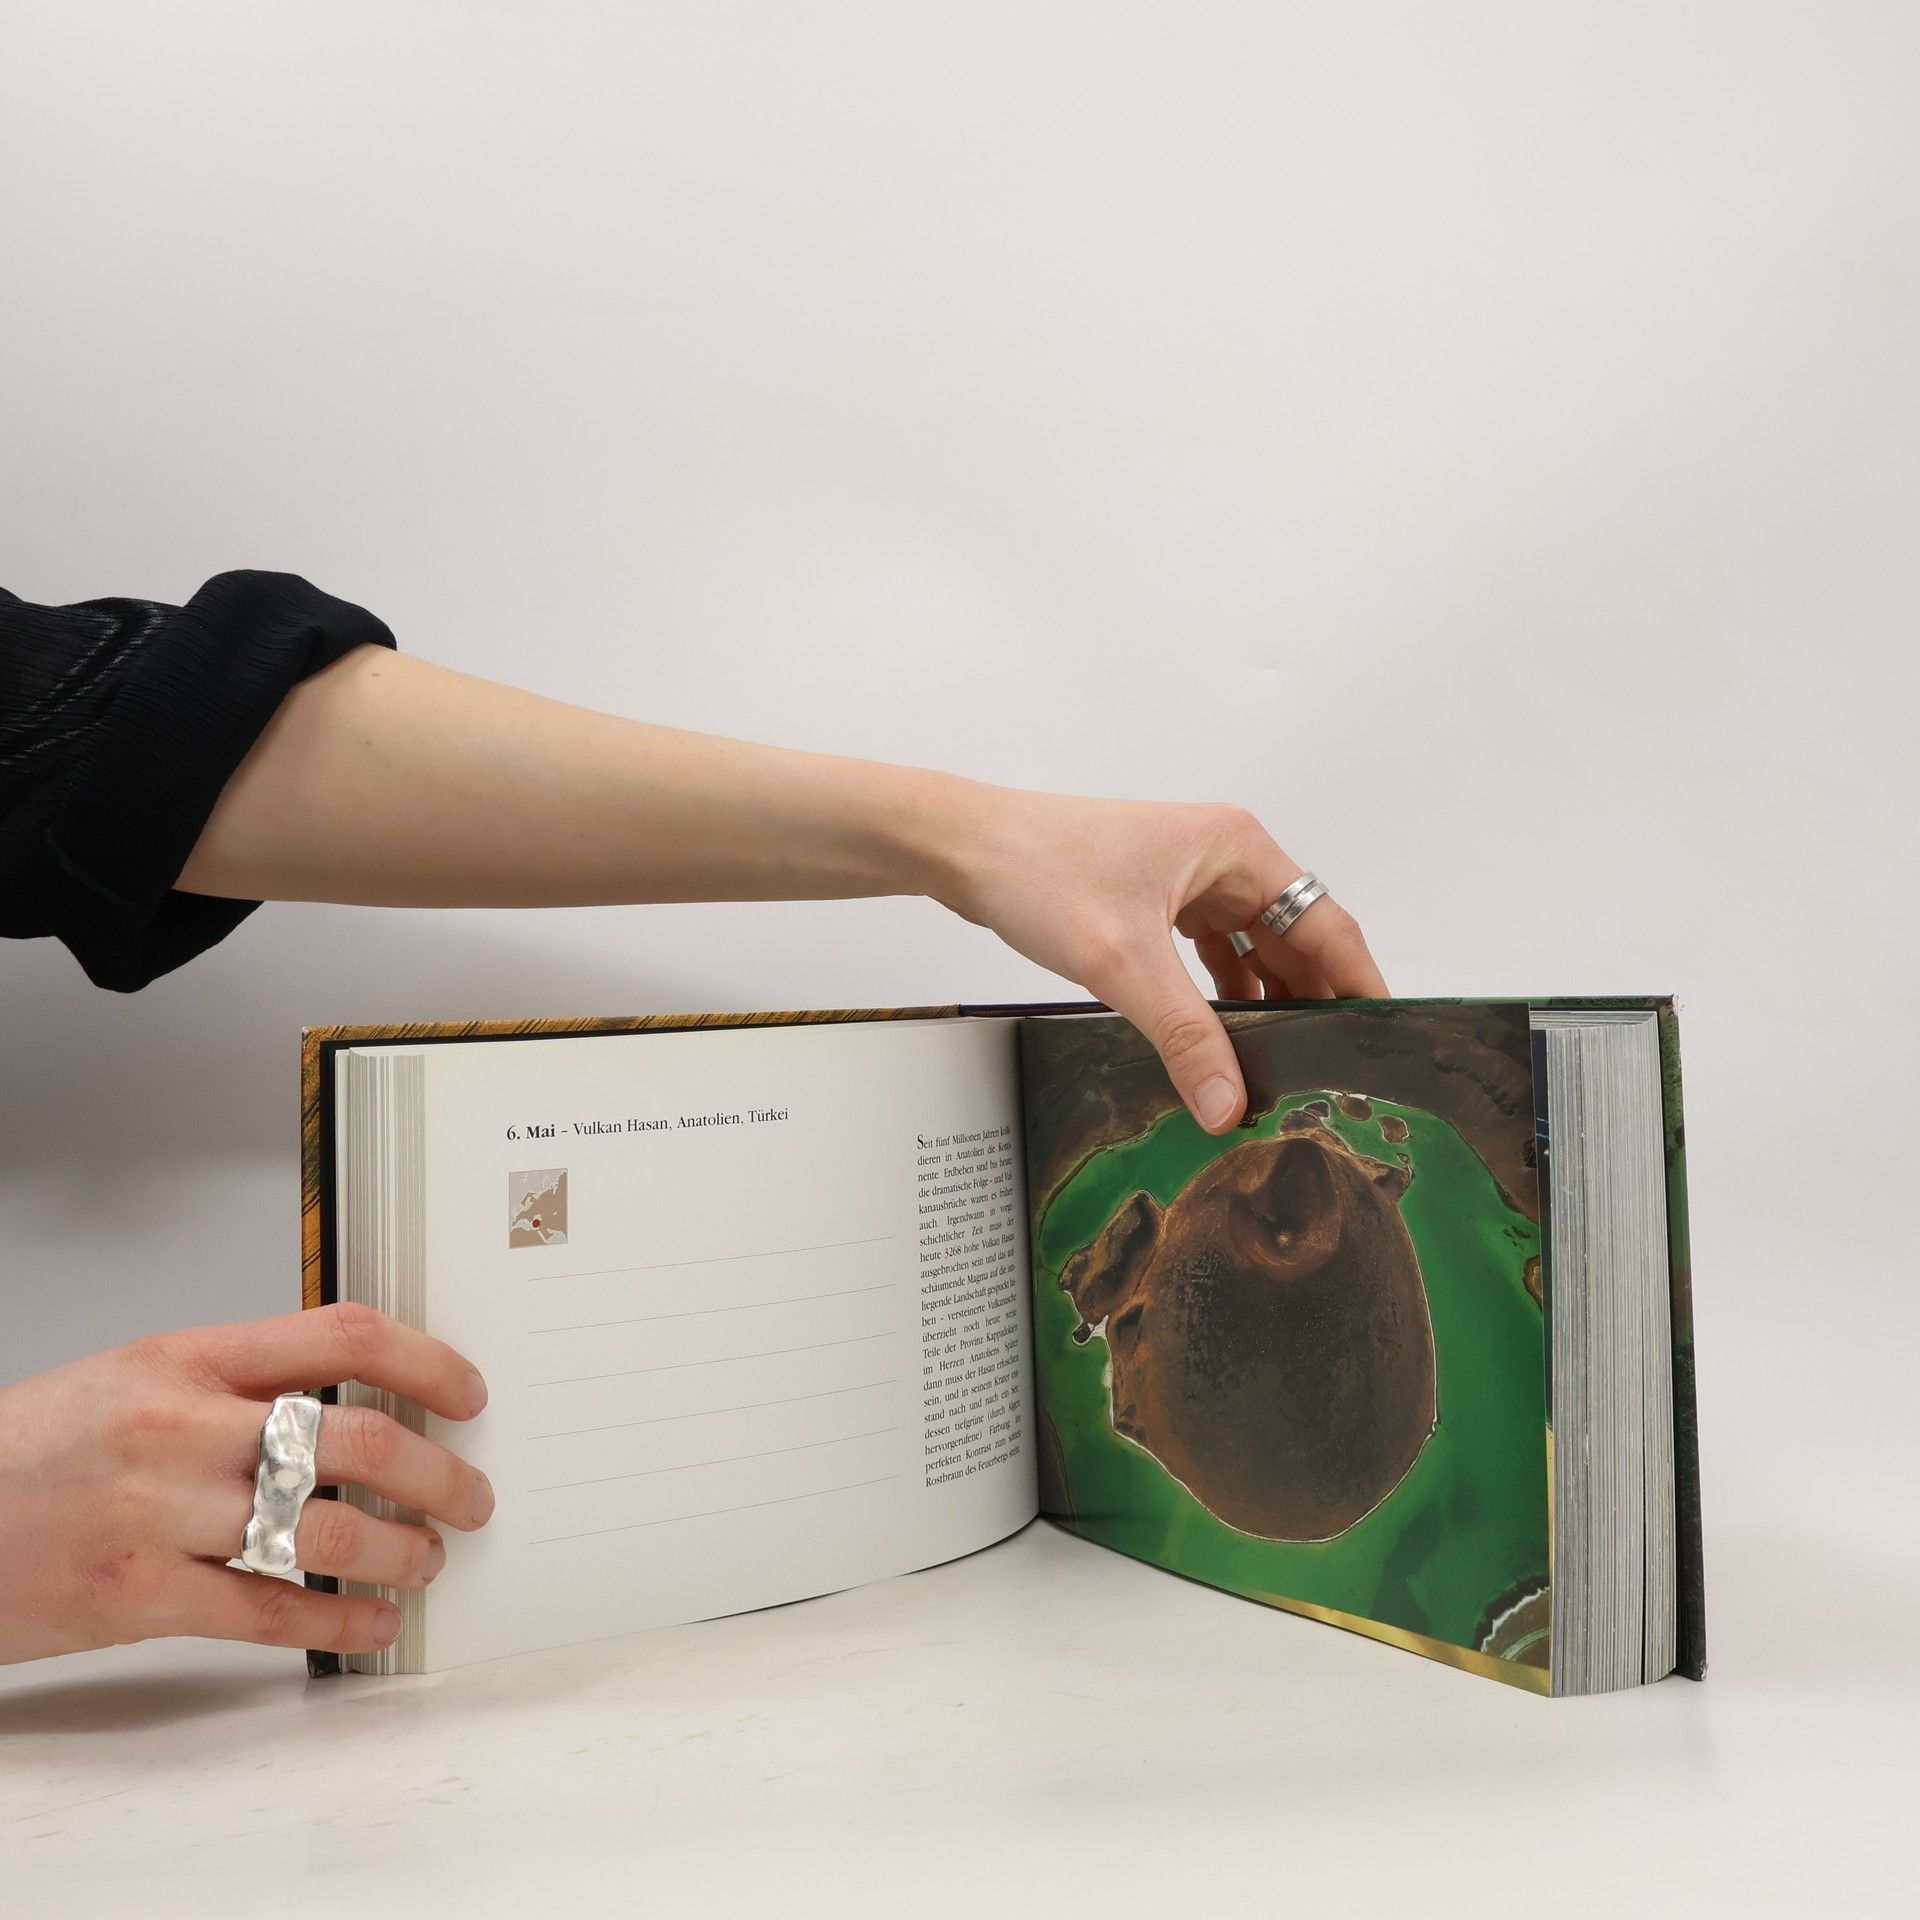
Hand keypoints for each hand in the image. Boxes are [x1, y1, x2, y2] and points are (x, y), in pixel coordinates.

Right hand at [0, 1304, 492, 1664]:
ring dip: (401, 1549)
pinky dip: (339, 1621)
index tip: (467, 1392)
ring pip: (326, 1531)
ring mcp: (161, 1514)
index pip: (343, 1335)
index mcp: (186, 1357)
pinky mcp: (139, 1597)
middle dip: (439, 1473)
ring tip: (427, 1556)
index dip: (427, 1361)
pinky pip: (268, 1611)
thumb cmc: (31, 1450)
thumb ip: (237, 1379)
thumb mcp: (134, 1377)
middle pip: (358, 1440)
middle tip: (471, 1493)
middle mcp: (181, 1427)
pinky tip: (373, 1622)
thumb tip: (351, 1401)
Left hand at [932, 787, 1388, 1132]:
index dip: (1360, 984)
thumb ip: (1185, 1037)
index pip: (1328, 924)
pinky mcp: (1154, 901)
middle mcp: (1224, 857)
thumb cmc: (1038, 870)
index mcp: (1238, 849)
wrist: (963, 848)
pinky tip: (1219, 1042)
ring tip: (1279, 1070)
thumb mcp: (1123, 963)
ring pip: (1250, 952)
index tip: (1384, 1039)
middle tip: (1329, 1074)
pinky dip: (1218, 997)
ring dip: (1262, 1005)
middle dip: (1310, 1004)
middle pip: (1293, 941)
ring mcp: (1189, 878)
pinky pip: (1208, 955)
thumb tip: (1229, 1107)